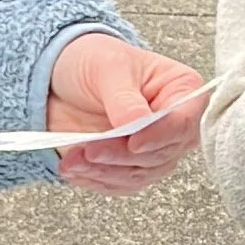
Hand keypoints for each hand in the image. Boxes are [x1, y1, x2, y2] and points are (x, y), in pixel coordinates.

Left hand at [45, 37, 205, 191]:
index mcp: (182, 90)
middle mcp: (173, 124)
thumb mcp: (107, 67)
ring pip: (140, 174)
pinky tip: (75, 168)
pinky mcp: (130, 167)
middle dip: (122, 156)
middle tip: (91, 149)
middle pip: (162, 154)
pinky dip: (95, 179)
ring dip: (105, 171)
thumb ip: (124, 98)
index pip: (183, 122)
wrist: (61, 78)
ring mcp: (153, 149)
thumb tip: (138, 122)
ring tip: (74, 159)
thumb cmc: (93, 60)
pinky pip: (119, 184)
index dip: (159, 136)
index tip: (133, 143)